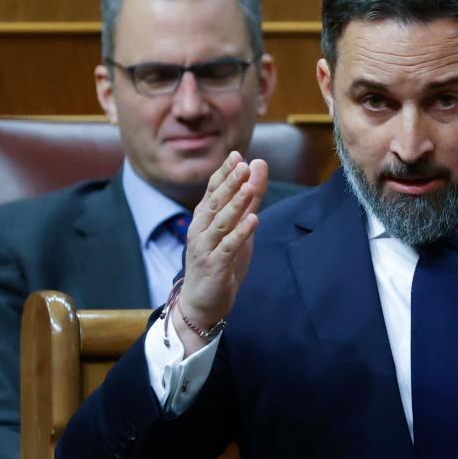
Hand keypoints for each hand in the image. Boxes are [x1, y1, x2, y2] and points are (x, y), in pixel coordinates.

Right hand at [175, 152, 268, 353]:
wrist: (202, 303)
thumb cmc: (220, 261)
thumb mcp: (239, 226)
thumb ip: (250, 198)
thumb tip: (257, 166)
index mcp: (204, 220)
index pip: (212, 192)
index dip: (223, 174)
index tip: (236, 155)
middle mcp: (200, 231)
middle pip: (215, 203)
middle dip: (229, 183)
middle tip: (242, 165)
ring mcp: (206, 249)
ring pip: (220, 223)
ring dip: (235, 204)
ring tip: (248, 188)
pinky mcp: (215, 266)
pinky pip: (227, 247)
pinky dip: (240, 233)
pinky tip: (253, 220)